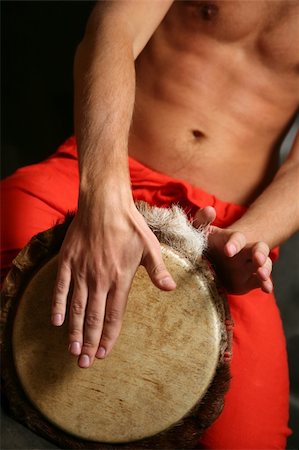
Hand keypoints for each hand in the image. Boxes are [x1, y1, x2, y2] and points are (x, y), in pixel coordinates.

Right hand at [51, 200, 175, 367]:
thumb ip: (158, 270)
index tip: (104, 353)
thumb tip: (170, 289)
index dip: (109, 336)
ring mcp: (81, 271)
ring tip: (72, 351)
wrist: (105, 204)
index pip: (114, 315)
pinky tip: (56, 321)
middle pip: (93, 318)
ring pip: (76, 308)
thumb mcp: (150, 246)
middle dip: (89, 342)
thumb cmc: (130, 225)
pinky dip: (58, 305)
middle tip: (85, 363)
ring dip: (74, 331)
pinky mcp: (67, 261)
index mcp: (120, 278)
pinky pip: (61, 287)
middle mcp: (100, 279)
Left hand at [194, 207, 272, 294]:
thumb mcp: (200, 230)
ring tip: (262, 275)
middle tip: (257, 259)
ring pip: (263, 265)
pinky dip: (266, 284)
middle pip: (259, 249)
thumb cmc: (204, 243)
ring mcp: (249, 266)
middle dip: (259, 253)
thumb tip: (209, 210)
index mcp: (232, 239)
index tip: (227, 251)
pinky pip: (261, 282)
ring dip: (265, 269)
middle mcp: (244, 252)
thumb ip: (202, 219)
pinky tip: (267, 288)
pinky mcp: (250, 281)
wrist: (209, 263)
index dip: (234, 243)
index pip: (237, 238)